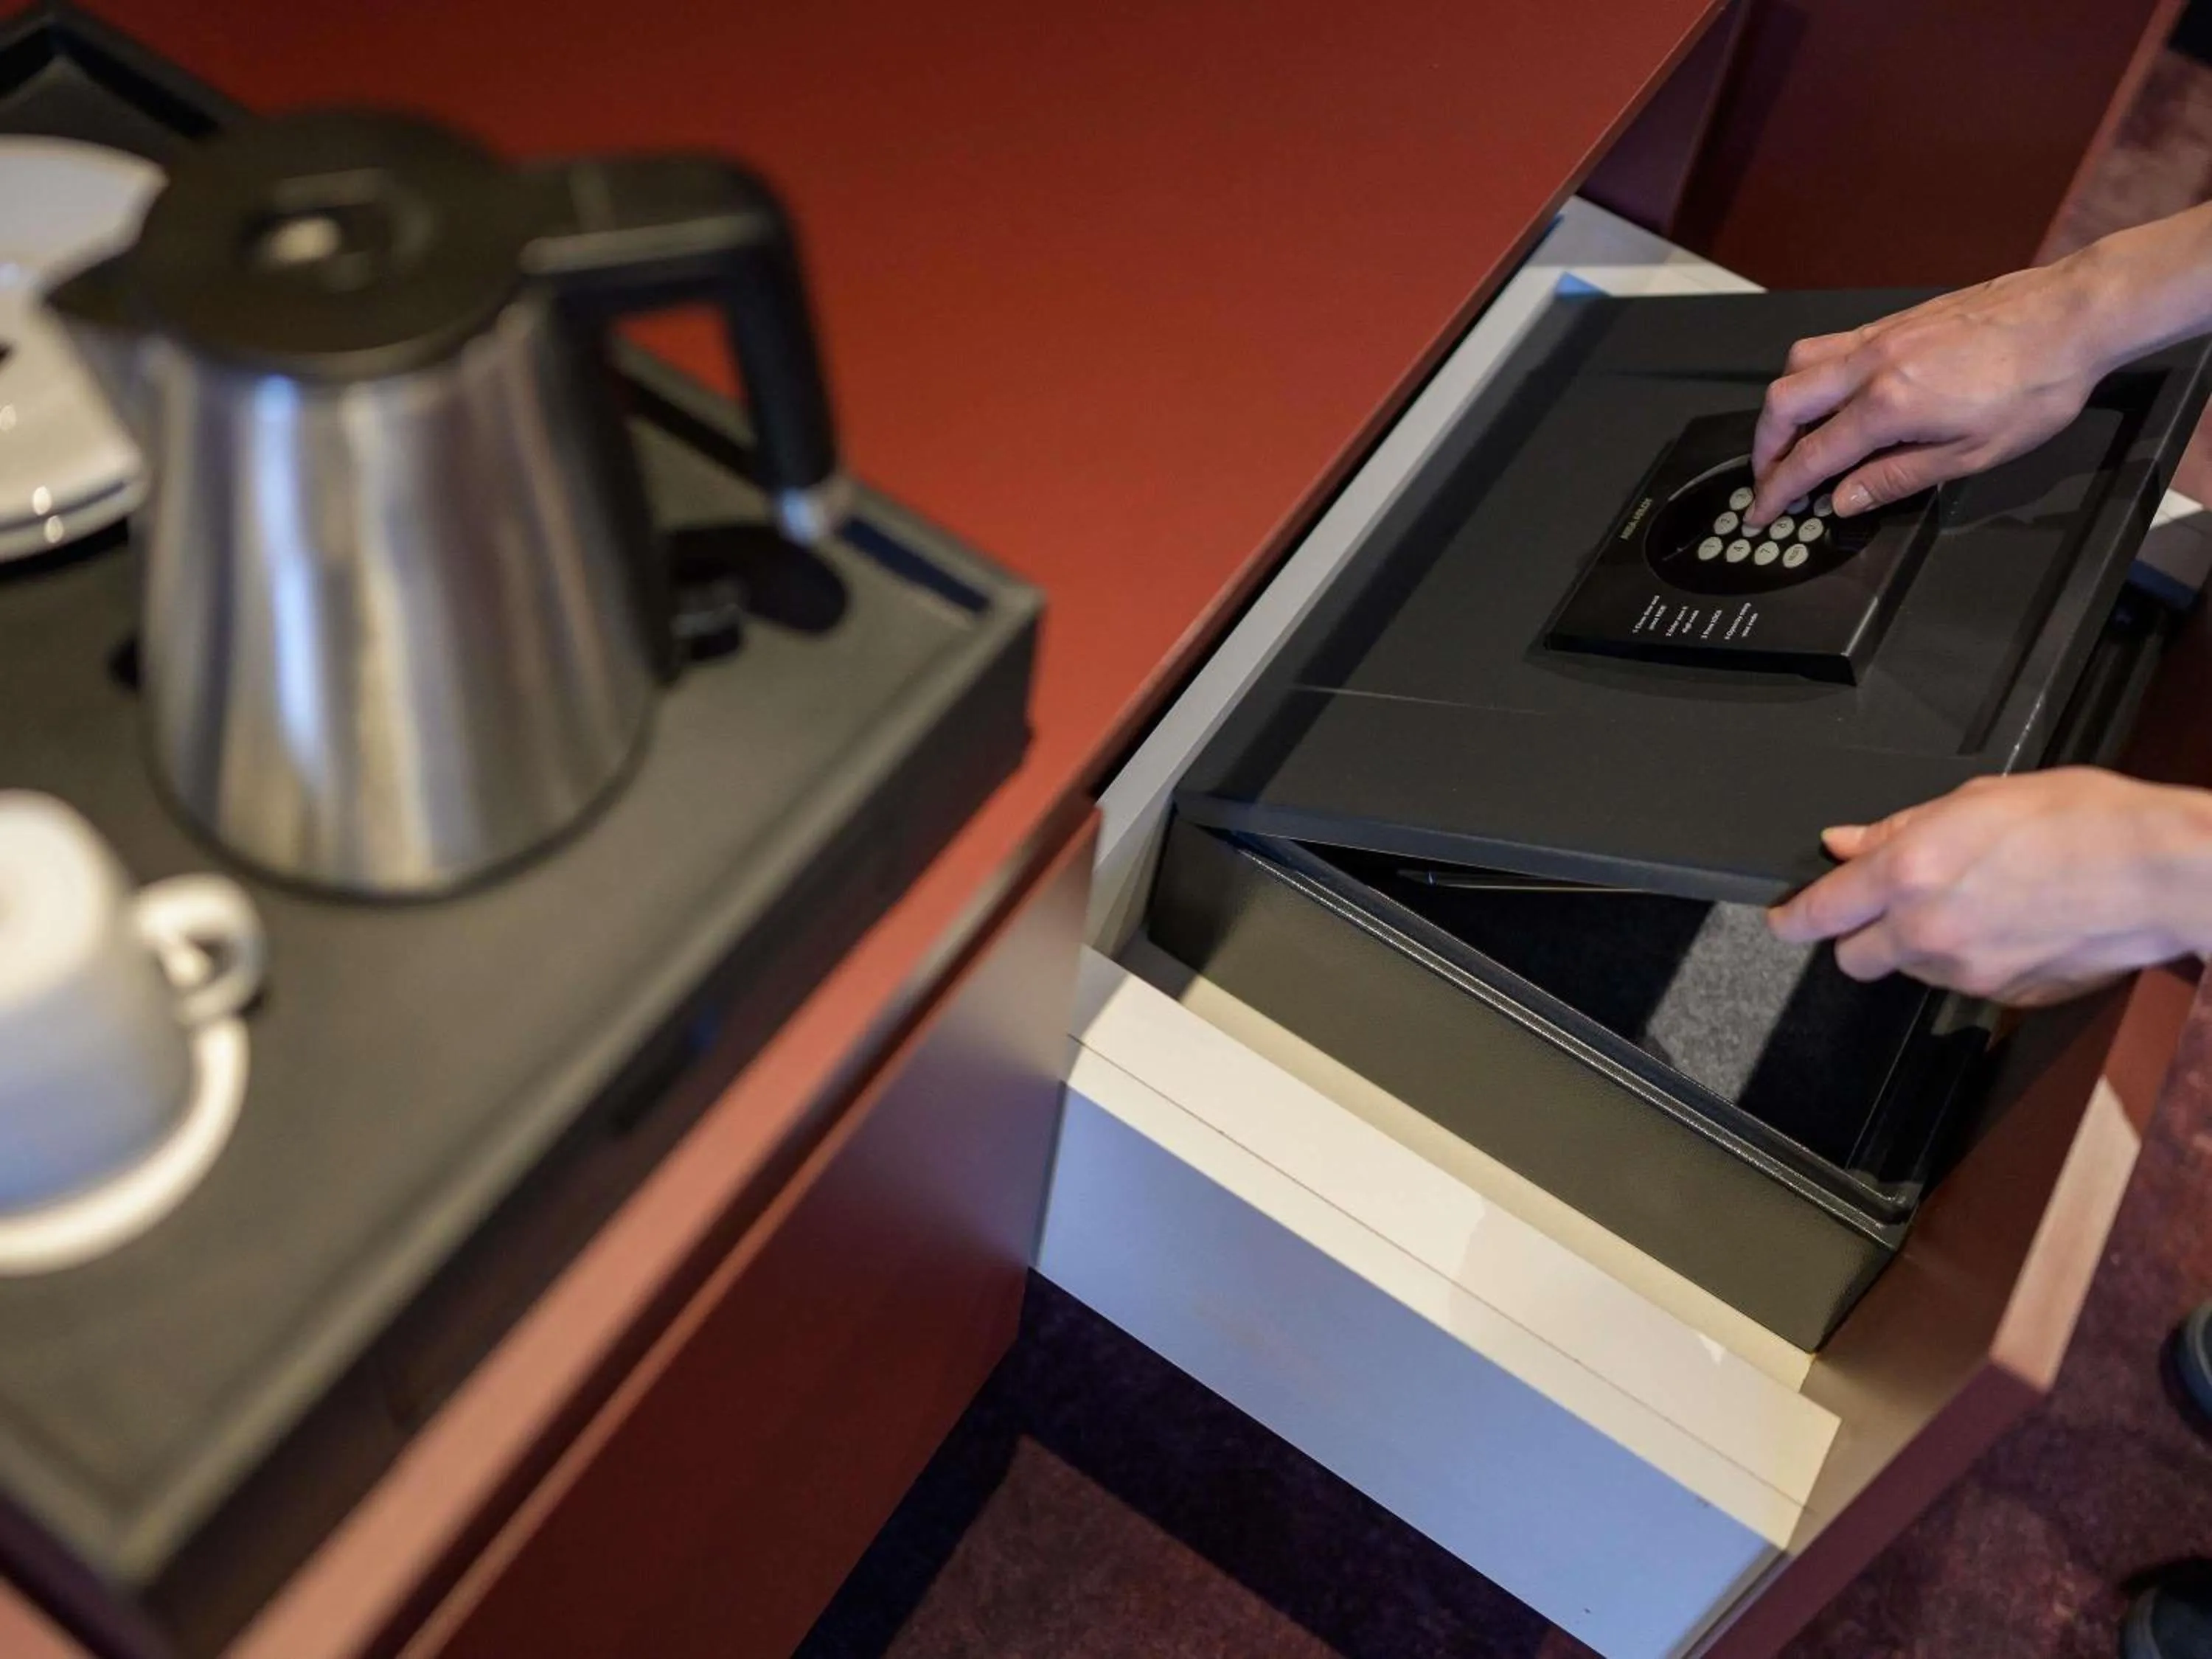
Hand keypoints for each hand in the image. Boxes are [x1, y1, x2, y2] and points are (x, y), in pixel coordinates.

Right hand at [1746, 262, 2110, 529]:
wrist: (2072, 317)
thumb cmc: (2036, 386)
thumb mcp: (1971, 455)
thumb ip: (1896, 478)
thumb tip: (1843, 500)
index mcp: (1889, 405)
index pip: (1811, 456)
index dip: (1777, 490)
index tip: (1761, 512)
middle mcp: (1872, 364)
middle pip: (1784, 403)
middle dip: (1765, 447)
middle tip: (1771, 477)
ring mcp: (1881, 335)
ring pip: (1798, 364)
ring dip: (1784, 406)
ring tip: (1796, 436)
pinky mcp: (1896, 320)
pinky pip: (1833, 345)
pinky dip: (1816, 376)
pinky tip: (1837, 397)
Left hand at [1765, 768, 2211, 1005]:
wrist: (2162, 873)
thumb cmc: (2085, 822)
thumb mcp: (1979, 799)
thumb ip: (1899, 827)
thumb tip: (1847, 841)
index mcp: (1910, 871)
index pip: (1819, 912)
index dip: (1792, 918)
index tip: (1783, 919)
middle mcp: (1928, 929)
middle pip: (1854, 958)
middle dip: (1861, 935)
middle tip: (1891, 906)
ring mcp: (1967, 971)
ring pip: (1911, 971)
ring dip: (1922, 946)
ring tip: (1976, 901)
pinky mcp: (2005, 996)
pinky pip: (1964, 984)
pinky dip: (1971, 960)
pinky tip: (2009, 925)